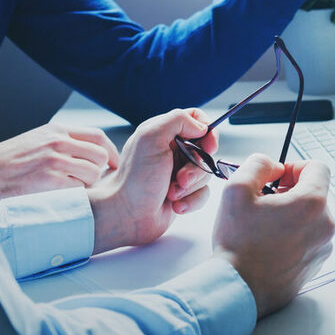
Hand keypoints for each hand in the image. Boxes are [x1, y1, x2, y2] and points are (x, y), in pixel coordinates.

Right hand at [0, 123, 120, 199]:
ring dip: (88, 184)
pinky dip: (75, 194)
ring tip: (71, 187)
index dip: (111, 151)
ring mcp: (54, 160)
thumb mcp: (37, 139)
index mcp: (57, 130)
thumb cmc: (10, 161)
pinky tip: (61, 194)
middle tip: (90, 180)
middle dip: (100, 170)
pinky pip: (79, 188)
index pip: (97, 136)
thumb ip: (63, 141)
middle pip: (100, 155)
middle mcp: (58, 142)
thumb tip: (92, 152)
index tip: (114, 163)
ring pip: (93, 173)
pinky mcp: (49, 180)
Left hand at [87, 108, 216, 253]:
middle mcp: (172, 150)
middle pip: (205, 149)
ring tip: (172, 193)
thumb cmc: (134, 179)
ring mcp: (179, 172)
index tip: (208, 146)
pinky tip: (176, 205)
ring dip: (191, 186)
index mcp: (164, 132)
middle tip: (180, 177)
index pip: (196, 119)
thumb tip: (202, 126)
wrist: (126, 215)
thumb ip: (178, 120)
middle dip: (197, 166)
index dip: (207, 131)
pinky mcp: (184, 193)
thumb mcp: (151, 138)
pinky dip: (191, 200)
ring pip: (205, 173)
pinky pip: (203, 193)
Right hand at [211, 154, 334, 317]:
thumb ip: (258, 165)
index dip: (295, 166)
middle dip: (291, 191)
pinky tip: (270, 243)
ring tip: (265, 225)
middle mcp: (325, 225)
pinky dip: (294, 234)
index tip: (279, 177)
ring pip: (312, 216)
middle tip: (265, 201)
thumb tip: (272, 165)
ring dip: (292, 214)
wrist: (239, 289)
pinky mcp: (316, 264)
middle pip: (315, 192)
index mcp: (312, 203)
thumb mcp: (237, 189)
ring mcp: (323, 247)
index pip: (318, 167)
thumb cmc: (238, 245)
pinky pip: (310, 237)